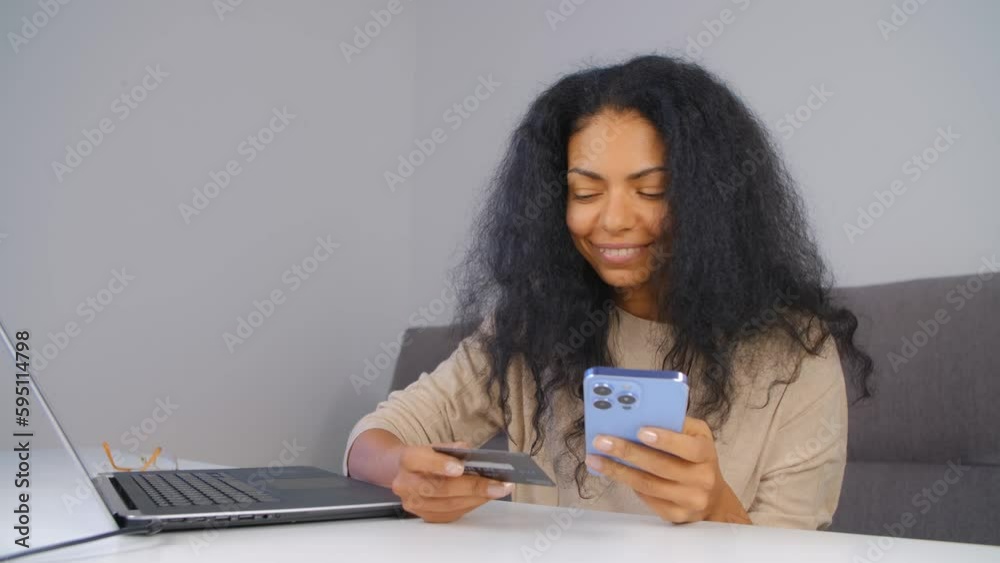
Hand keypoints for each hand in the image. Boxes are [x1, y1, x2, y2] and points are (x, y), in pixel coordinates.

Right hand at [391, 441, 514, 522]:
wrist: (406, 472)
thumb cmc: (426, 458)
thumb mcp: (436, 446)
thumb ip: (452, 448)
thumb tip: (471, 454)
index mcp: (408, 460)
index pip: (421, 461)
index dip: (441, 465)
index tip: (461, 468)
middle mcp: (406, 484)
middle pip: (439, 489)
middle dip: (473, 487)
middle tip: (498, 485)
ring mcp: (413, 503)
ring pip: (448, 505)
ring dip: (477, 498)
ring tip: (498, 491)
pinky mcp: (424, 516)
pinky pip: (451, 514)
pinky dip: (471, 505)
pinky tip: (484, 497)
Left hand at [585, 417, 749, 524]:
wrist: (712, 496)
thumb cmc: (696, 457)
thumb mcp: (695, 435)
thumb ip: (674, 424)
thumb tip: (639, 416)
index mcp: (706, 454)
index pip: (688, 448)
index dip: (665, 440)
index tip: (639, 431)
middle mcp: (701, 479)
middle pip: (660, 467)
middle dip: (627, 452)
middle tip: (602, 441)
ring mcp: (689, 500)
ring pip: (647, 485)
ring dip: (617, 470)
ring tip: (596, 457)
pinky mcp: (675, 515)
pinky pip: (646, 498)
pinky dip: (626, 482)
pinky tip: (611, 471)